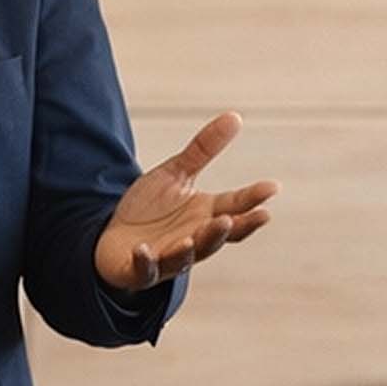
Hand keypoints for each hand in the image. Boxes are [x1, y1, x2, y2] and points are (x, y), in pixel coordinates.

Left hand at [94, 112, 278, 291]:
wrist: (114, 239)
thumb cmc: (150, 208)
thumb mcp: (175, 173)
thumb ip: (203, 150)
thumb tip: (235, 116)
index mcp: (206, 215)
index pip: (236, 207)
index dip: (253, 199)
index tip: (272, 187)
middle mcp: (194, 238)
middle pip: (217, 236)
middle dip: (228, 229)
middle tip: (238, 218)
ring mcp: (169, 257)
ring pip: (186, 257)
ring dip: (192, 248)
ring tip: (194, 237)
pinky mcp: (141, 269)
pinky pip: (145, 269)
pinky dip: (146, 261)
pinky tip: (143, 250)